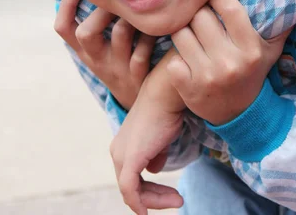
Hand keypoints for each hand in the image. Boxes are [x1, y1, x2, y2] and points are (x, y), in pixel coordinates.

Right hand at [54, 0, 155, 109]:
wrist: (141, 104)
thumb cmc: (121, 63)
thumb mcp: (101, 49)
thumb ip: (96, 21)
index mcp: (84, 51)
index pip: (63, 28)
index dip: (66, 5)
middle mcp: (97, 60)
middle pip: (86, 33)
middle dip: (101, 9)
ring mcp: (118, 68)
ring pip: (120, 34)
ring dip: (131, 15)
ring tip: (141, 2)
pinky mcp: (139, 75)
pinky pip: (144, 50)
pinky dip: (150, 35)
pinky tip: (158, 24)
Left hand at [110, 68, 184, 214]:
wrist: (165, 93)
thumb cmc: (166, 110)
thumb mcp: (161, 136)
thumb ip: (155, 153)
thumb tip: (154, 169)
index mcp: (123, 146)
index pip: (133, 178)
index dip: (151, 191)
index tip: (171, 195)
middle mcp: (117, 152)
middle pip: (131, 187)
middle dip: (155, 197)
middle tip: (178, 199)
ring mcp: (121, 155)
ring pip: (132, 191)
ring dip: (155, 200)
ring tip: (178, 199)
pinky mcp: (129, 159)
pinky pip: (130, 190)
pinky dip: (139, 203)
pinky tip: (148, 211)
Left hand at [168, 0, 290, 124]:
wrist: (240, 115)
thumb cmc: (253, 73)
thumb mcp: (271, 50)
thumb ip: (279, 23)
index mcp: (250, 49)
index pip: (228, 7)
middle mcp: (229, 62)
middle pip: (200, 16)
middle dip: (198, 13)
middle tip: (200, 16)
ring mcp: (208, 76)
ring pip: (181, 34)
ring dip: (183, 32)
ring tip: (190, 34)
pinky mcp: (189, 88)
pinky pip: (173, 59)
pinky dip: (176, 58)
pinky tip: (185, 58)